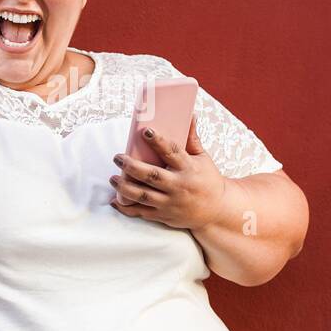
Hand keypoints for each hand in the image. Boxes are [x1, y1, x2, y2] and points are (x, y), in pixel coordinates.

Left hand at [109, 114, 227, 230]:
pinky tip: (114, 200)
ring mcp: (170, 203)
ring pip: (143, 196)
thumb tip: (190, 115)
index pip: (172, 152)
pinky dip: (126, 208)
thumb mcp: (203, 158)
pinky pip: (142, 213)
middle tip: (118, 157)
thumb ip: (192, 138)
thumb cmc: (208, 180)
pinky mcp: (164, 215)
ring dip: (124, 187)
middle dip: (132, 166)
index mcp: (189, 168)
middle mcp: (179, 186)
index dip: (158, 141)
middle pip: (152, 176)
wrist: (217, 210)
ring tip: (113, 178)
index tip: (145, 131)